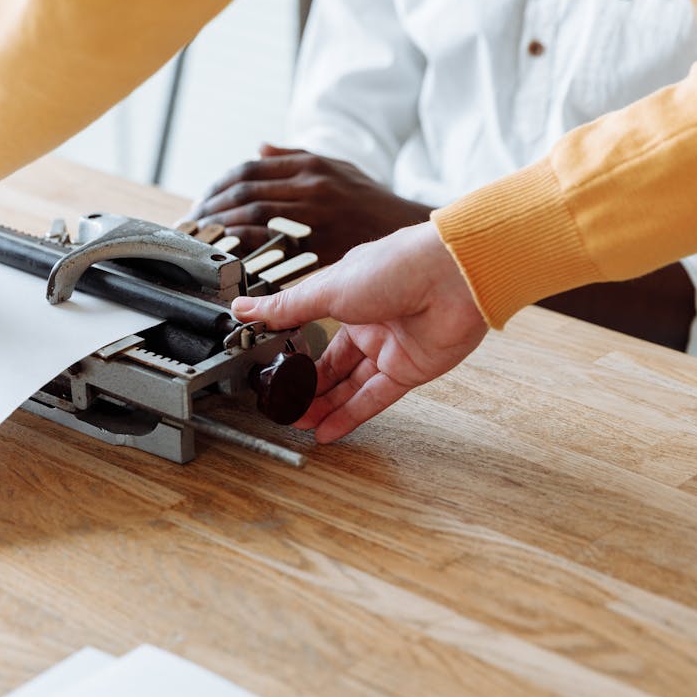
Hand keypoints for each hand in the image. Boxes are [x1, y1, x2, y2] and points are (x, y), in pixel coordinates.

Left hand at [189, 144, 432, 263]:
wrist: (412, 231)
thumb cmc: (371, 203)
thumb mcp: (338, 168)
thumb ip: (296, 157)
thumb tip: (258, 147)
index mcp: (311, 165)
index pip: (250, 169)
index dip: (218, 186)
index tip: (200, 204)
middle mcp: (311, 185)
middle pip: (245, 190)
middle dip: (211, 209)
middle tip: (190, 227)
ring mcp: (317, 214)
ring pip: (254, 215)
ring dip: (221, 228)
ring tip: (201, 241)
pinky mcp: (324, 243)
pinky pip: (276, 245)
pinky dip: (247, 250)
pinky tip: (229, 258)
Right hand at [232, 221, 486, 442]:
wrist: (453, 275)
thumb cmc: (396, 266)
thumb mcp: (328, 288)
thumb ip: (286, 308)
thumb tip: (244, 308)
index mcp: (347, 296)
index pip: (312, 333)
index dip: (293, 356)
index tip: (271, 375)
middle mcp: (368, 323)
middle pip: (330, 366)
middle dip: (306, 389)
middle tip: (282, 408)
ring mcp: (389, 348)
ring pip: (349, 385)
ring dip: (324, 406)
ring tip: (297, 424)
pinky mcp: (409, 370)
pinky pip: (374, 398)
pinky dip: (350, 415)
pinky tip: (326, 431)